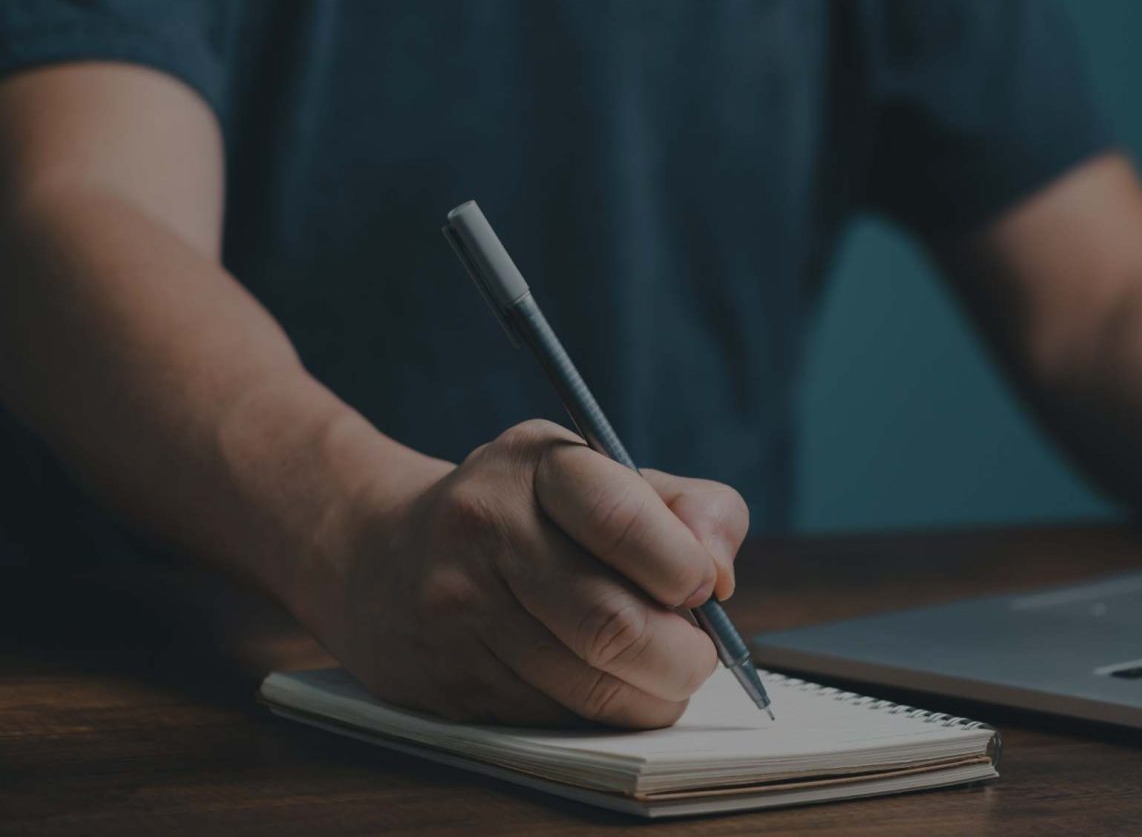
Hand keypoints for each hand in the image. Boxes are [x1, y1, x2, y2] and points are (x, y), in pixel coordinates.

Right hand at [308, 419, 749, 727]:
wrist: (377, 553)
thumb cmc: (524, 511)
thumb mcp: (599, 473)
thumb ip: (684, 506)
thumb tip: (722, 571)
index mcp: (536, 467)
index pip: (622, 519)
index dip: (685, 567)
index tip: (708, 586)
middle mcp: (487, 533)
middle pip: (613, 624)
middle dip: (684, 656)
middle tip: (703, 655)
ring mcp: (459, 612)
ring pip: (589, 686)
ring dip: (651, 695)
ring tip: (661, 671)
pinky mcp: (447, 683)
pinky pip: (555, 717)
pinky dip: (600, 712)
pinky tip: (601, 682)